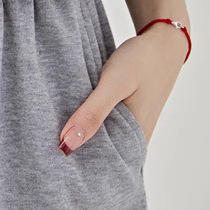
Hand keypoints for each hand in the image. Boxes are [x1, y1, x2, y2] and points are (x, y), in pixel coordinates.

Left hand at [57, 23, 188, 154]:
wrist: (163, 43)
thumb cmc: (141, 62)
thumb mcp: (114, 84)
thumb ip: (92, 113)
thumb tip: (67, 145)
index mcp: (133, 141)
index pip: (100, 166)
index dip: (75, 164)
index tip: (50, 159)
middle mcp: (134, 140)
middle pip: (100, 153)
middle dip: (75, 149)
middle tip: (46, 143)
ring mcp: (132, 128)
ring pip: (102, 138)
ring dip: (82, 132)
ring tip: (54, 129)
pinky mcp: (127, 115)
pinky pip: (106, 124)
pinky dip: (91, 119)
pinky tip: (74, 112)